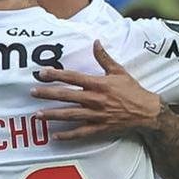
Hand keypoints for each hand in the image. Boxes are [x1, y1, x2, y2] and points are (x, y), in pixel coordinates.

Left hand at [30, 41, 162, 140]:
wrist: (146, 112)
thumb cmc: (132, 90)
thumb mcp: (119, 71)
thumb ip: (104, 58)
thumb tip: (96, 42)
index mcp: (99, 84)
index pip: (73, 77)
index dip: (56, 75)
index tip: (42, 73)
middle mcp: (95, 99)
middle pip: (67, 96)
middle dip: (48, 94)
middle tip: (32, 92)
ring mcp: (96, 115)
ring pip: (71, 115)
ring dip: (53, 115)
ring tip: (37, 115)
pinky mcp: (100, 128)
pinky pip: (81, 132)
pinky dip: (68, 135)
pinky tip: (55, 136)